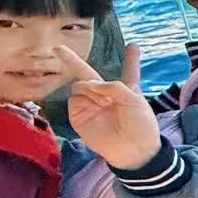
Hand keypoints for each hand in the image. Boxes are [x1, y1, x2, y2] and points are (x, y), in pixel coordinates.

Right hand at [56, 45, 162, 170]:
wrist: (134, 151)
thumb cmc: (140, 124)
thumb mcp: (134, 99)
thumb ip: (113, 86)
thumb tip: (90, 84)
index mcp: (126, 90)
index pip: (128, 72)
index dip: (131, 60)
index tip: (133, 45)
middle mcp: (106, 95)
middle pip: (88, 74)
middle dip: (72, 60)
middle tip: (58, 48)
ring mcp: (91, 105)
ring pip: (80, 85)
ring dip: (88, 87)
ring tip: (102, 101)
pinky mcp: (79, 116)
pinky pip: (74, 99)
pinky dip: (81, 98)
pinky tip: (94, 104)